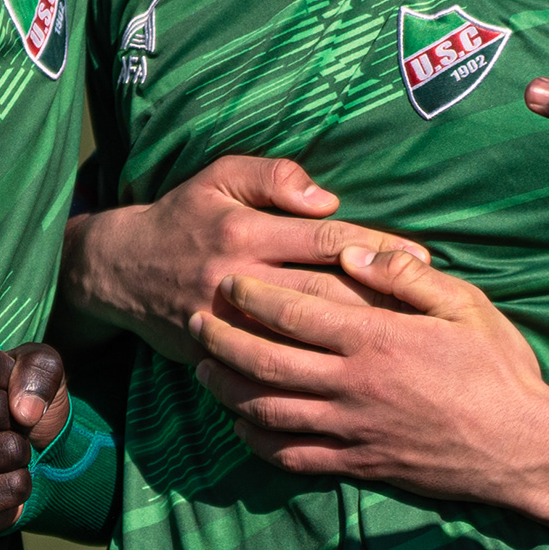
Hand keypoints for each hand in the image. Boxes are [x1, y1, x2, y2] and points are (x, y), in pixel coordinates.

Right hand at [0, 340, 69, 536]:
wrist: (16, 457)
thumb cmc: (11, 399)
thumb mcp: (31, 365)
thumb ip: (38, 366)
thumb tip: (25, 410)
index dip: (13, 377)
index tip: (7, 386)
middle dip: (16, 418)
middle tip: (3, 425)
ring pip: (6, 450)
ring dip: (20, 451)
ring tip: (0, 450)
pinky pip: (11, 487)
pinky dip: (20, 482)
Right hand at [65, 155, 428, 362]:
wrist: (119, 271)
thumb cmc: (183, 216)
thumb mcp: (219, 177)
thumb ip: (273, 177)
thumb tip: (327, 198)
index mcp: (245, 232)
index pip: (324, 239)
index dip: (375, 248)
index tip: (421, 256)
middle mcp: (237, 278)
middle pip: (323, 292)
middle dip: (379, 298)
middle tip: (429, 307)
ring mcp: (226, 323)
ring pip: (302, 335)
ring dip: (352, 339)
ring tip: (402, 342)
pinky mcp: (216, 354)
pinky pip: (271, 367)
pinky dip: (311, 370)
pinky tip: (348, 373)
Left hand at [187, 243, 548, 498]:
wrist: (521, 449)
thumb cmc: (499, 370)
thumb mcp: (467, 306)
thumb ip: (406, 276)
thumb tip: (353, 250)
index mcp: (377, 340)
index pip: (295, 312)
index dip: (252, 296)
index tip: (227, 282)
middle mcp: (354, 386)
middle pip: (266, 362)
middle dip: (222, 340)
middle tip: (195, 321)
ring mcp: (353, 430)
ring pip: (269, 411)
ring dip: (228, 390)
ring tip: (203, 370)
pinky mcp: (358, 465)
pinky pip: (293, 456)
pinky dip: (258, 441)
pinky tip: (242, 426)